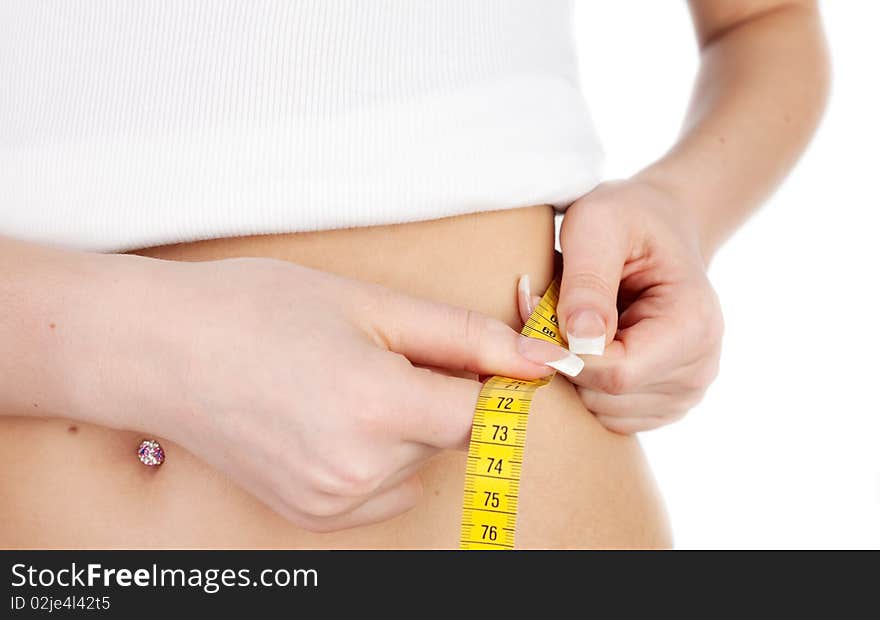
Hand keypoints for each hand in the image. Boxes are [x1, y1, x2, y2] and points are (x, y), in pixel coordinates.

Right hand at [83, 255, 574, 531]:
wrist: (162, 349)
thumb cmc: (256, 310)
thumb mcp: (370, 304)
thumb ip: (465, 335)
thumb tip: (538, 360)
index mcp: (378, 407)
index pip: (483, 414)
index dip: (484, 380)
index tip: (466, 356)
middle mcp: (359, 469)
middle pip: (449, 437)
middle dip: (433, 395)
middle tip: (377, 354)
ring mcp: (333, 502)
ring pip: (418, 464)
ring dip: (407, 429)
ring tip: (344, 384)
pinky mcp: (313, 517)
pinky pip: (384, 490)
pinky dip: (379, 458)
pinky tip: (331, 419)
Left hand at [518, 179, 723, 433]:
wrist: (662, 226)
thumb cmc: (628, 218)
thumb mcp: (598, 223)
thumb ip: (587, 278)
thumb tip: (578, 338)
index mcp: (692, 326)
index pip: (617, 373)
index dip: (563, 353)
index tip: (533, 310)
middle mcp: (699, 368)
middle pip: (606, 395)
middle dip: (565, 357)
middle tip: (550, 306)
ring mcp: (684, 392)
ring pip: (602, 410)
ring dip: (573, 370)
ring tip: (574, 321)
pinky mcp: (663, 404)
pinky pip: (607, 415)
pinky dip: (586, 383)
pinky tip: (589, 343)